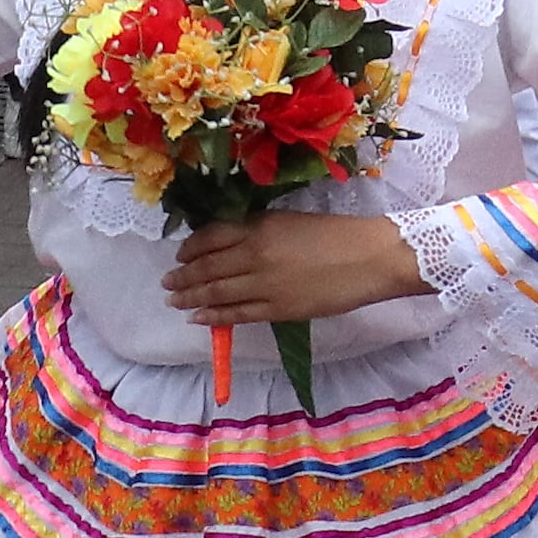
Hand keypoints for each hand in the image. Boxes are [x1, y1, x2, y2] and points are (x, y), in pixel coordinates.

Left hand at [165, 209, 432, 328]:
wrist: (369, 258)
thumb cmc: (338, 233)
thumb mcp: (292, 221)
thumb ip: (261, 231)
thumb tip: (234, 245)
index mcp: (261, 226)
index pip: (212, 236)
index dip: (191, 247)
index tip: (181, 254)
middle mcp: (255, 254)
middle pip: (208, 266)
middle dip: (184, 275)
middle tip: (167, 282)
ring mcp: (264, 284)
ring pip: (217, 291)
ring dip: (192, 296)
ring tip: (175, 300)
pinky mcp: (277, 309)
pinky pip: (237, 314)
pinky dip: (214, 316)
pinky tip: (199, 317)